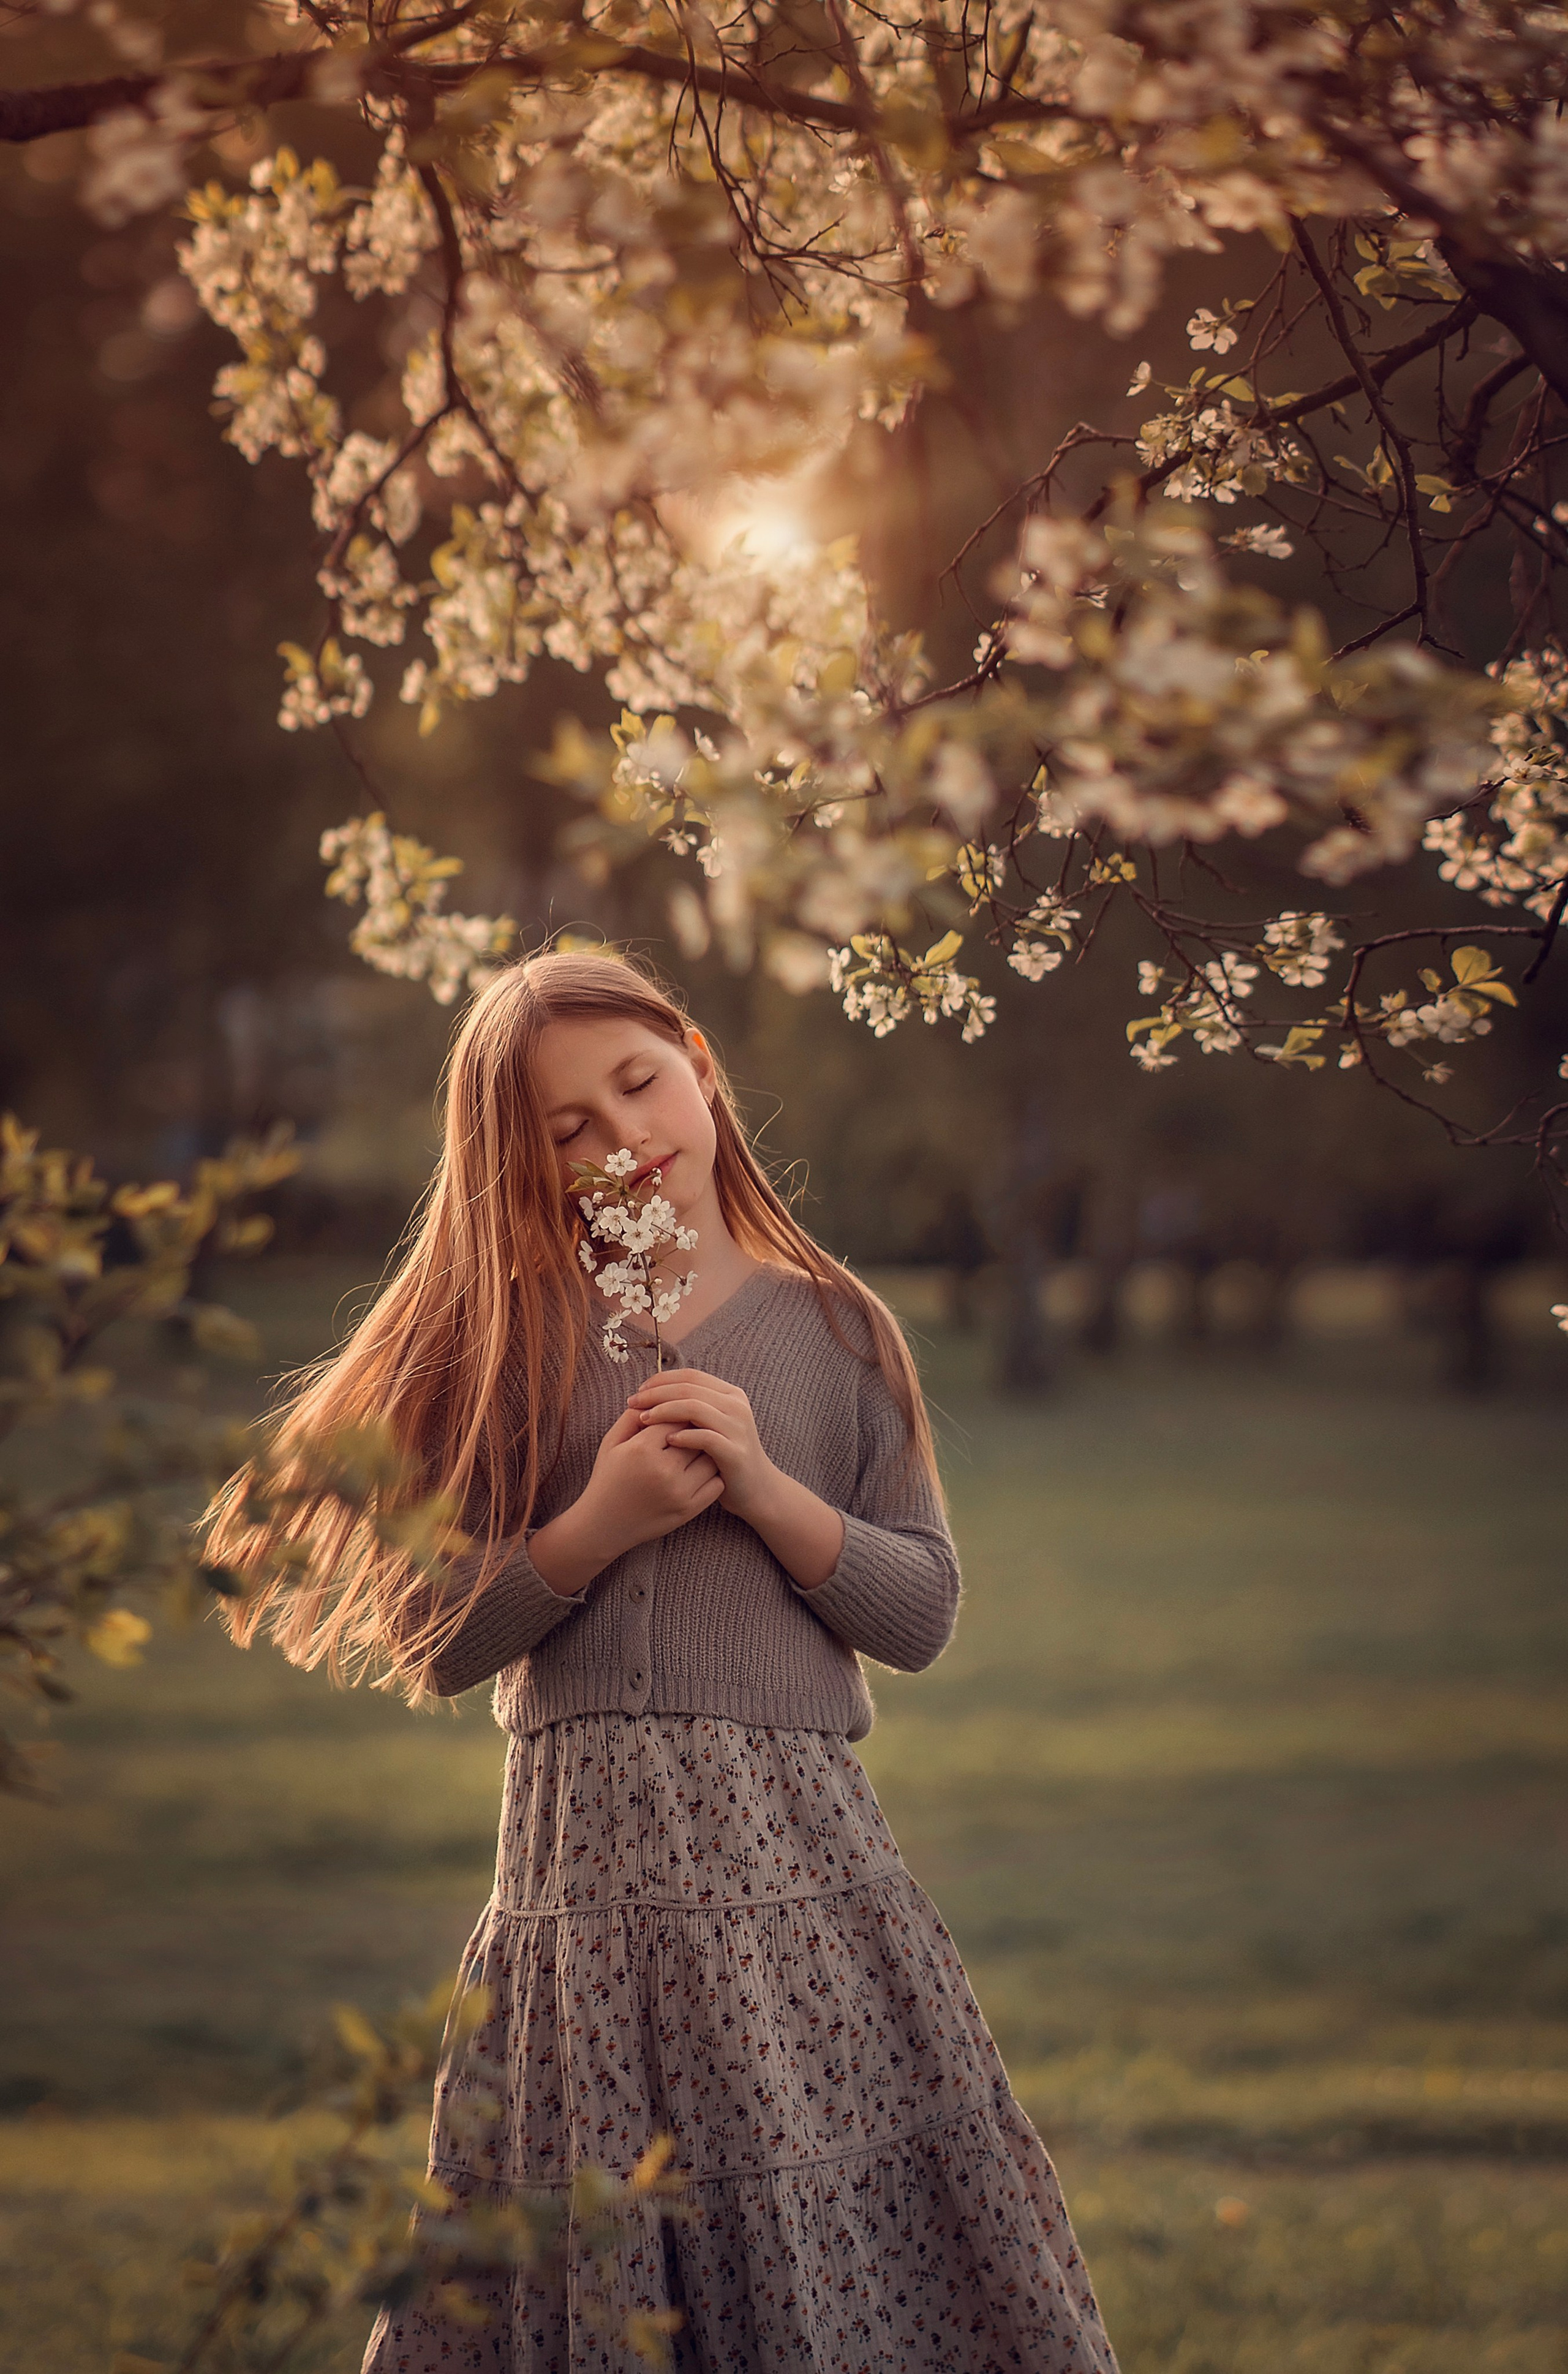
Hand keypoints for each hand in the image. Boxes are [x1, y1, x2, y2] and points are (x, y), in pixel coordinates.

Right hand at [528, 1405, 722, 1595]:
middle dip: (695, 1428)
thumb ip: (632, 1416)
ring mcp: (679, 1492)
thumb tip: (656, 1393)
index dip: (677, 1412)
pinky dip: (712, 1474)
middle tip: (692, 1427)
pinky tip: (698, 1470)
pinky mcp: (689, 1510)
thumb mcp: (611, 1442)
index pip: (675, 1416)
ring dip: (707, 1450)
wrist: (603, 1526)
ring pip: (711, 1457)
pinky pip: (716, 1483)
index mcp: (642, 1450)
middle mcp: (664, 1471)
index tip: (674, 1414)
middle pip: (696, 1434)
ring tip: (696, 1448)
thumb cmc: (607, 1479)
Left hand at [625, 1367, 774, 1522]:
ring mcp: (737, 1428)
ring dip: (664, 1411)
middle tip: (632, 1403)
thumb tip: (654, 1393)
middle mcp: (736, 1406)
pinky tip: (666, 1442)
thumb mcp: (711, 1425)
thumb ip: (692, 1407)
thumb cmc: (724, 1457)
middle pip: (689, 1389)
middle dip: (656, 1394)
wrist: (757, 1489)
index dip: (660, 1380)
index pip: (690, 1376)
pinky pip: (705, 1437)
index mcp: (730, 1394)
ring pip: (695, 1408)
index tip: (638, 1392)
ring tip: (644, 1420)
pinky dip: (683, 1436)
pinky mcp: (735, 1451)